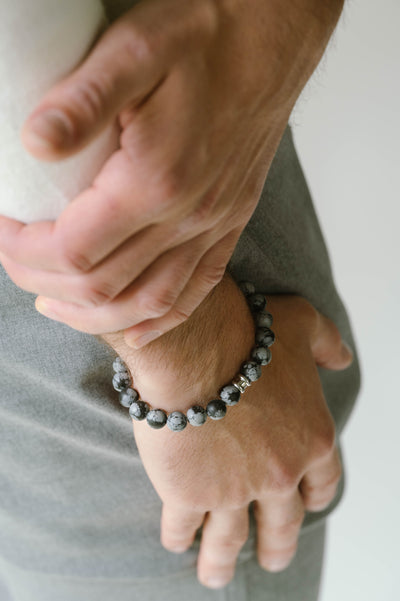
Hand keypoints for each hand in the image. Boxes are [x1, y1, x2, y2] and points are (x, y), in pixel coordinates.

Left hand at [0, 0, 343, 346]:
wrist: (273, 39)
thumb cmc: (206, 38)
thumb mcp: (135, 49)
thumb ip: (83, 101)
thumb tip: (34, 145)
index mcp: (156, 182)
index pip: (73, 249)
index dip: (24, 251)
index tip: (2, 229)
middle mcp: (188, 217)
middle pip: (102, 285)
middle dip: (44, 282)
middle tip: (15, 261)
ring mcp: (213, 226)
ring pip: (146, 303)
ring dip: (93, 315)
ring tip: (56, 304)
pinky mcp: (230, 224)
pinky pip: (196, 291)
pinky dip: (160, 320)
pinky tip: (135, 328)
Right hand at [103, 274, 352, 587]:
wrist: (196, 347)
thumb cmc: (247, 332)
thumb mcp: (303, 324)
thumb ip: (327, 343)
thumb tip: (342, 358)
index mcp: (312, 439)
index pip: (322, 483)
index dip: (313, 497)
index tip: (305, 505)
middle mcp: (279, 474)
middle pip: (282, 523)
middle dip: (276, 545)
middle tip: (271, 558)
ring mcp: (234, 489)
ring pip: (230, 538)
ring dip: (221, 560)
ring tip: (214, 575)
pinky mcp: (189, 494)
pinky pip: (183, 525)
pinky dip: (178, 537)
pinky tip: (175, 541)